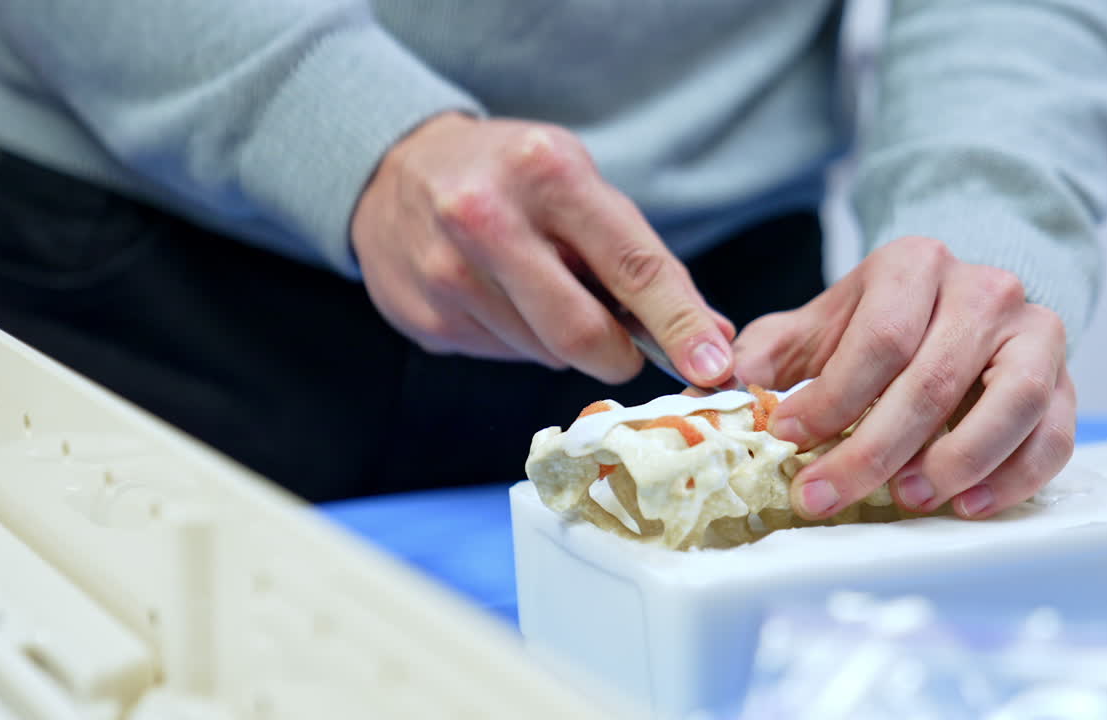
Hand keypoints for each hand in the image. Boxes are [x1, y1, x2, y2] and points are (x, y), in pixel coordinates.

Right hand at [350, 113, 734, 384]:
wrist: (393, 171)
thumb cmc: (510, 176)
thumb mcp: (577, 182)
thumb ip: (638, 257)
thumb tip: (708, 337)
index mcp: (547, 173)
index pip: (632, 266)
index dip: (680, 324)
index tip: (713, 366)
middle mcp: (488, 219)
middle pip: (582, 334)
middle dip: (619, 355)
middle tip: (624, 347)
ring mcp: (446, 273)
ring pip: (544, 353)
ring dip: (562, 340)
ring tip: (538, 287)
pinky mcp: (424, 317)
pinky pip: (503, 355)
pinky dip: (519, 338)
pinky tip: (497, 296)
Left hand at [732, 236, 1074, 519]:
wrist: (954, 305)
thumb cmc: (876, 325)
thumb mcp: (815, 327)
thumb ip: (767, 356)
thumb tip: (713, 392)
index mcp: (915, 264)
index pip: (879, 338)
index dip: (832, 398)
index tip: (789, 440)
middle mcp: (984, 289)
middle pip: (934, 380)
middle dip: (872, 449)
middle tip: (825, 495)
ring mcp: (1035, 331)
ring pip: (1012, 401)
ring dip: (956, 462)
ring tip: (906, 500)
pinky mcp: (1066, 380)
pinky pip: (1054, 434)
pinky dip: (1013, 477)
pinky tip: (966, 504)